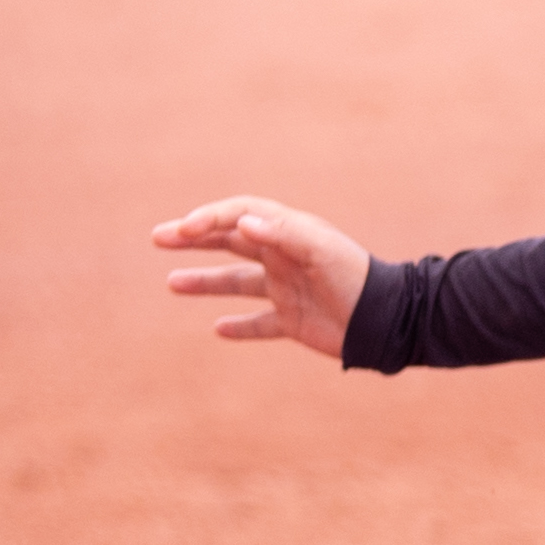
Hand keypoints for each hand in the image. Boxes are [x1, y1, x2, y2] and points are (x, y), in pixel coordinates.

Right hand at [153, 196, 370, 359]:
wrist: (384, 320)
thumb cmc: (355, 278)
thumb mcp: (320, 249)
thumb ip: (283, 233)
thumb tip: (242, 221)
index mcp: (289, 233)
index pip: (241, 215)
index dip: (210, 218)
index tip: (184, 230)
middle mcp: (283, 257)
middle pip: (231, 242)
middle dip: (195, 238)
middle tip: (160, 237)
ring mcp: (286, 289)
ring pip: (237, 283)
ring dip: (205, 282)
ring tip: (171, 284)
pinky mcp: (292, 321)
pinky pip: (259, 324)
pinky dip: (239, 327)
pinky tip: (218, 329)